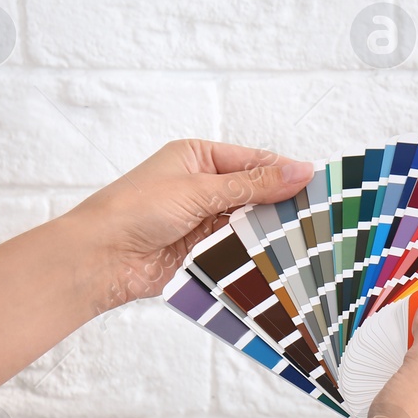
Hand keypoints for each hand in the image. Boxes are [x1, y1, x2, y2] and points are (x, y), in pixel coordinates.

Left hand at [65, 139, 313, 311]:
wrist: (99, 260)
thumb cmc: (137, 210)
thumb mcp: (199, 189)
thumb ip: (253, 184)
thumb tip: (302, 170)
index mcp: (198, 157)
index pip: (254, 160)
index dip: (285, 172)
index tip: (318, 185)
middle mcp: (202, 186)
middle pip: (255, 192)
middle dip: (282, 203)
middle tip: (319, 215)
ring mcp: (203, 220)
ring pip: (249, 223)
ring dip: (270, 231)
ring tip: (305, 239)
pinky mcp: (202, 251)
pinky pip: (238, 249)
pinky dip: (255, 253)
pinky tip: (279, 258)